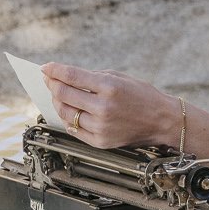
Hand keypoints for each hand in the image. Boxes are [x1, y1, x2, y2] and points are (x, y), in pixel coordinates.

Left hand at [43, 64, 178, 150]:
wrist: (163, 121)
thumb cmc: (143, 96)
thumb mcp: (120, 78)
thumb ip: (93, 77)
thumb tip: (65, 77)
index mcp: (110, 87)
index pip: (72, 76)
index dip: (55, 70)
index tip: (45, 67)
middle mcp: (103, 108)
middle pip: (64, 94)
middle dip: (52, 84)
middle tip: (49, 80)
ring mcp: (101, 127)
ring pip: (66, 113)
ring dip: (58, 102)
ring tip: (59, 96)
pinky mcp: (101, 141)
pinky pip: (74, 129)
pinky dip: (69, 119)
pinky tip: (71, 111)